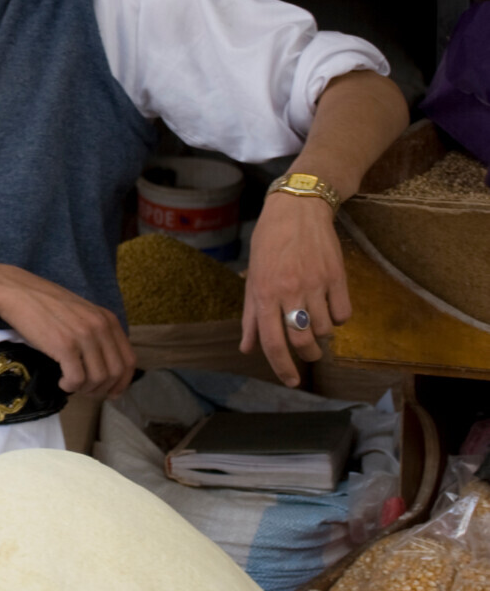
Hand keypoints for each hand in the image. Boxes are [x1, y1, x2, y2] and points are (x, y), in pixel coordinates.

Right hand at [0, 260, 135, 398]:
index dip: (123, 382)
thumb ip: (97, 332)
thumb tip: (104, 364)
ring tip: (72, 385)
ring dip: (85, 389)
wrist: (17, 292)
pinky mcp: (64, 346)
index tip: (111, 392)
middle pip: (116, 373)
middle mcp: (100, 327)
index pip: (129, 360)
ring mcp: (83, 336)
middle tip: (87, 391)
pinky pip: (77, 379)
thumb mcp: (81, 313)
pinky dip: (70, 387)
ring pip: (98, 378)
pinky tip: (62, 382)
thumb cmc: (45, 303)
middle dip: (103, 389)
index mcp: (108, 319)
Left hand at [241, 192, 348, 387]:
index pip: (272, 341)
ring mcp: (315, 284)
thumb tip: (247, 348)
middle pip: (303, 341)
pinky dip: (338, 318)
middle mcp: (289, 291)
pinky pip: (344, 314)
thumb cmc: (269, 242)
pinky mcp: (338, 276)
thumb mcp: (253, 275)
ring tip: (315, 320)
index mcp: (264, 292)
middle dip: (307, 355)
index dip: (281, 367)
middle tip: (308, 354)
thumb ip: (251, 315)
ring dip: (322, 334)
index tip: (291, 381)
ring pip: (325, 330)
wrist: (298, 209)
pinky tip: (330, 307)